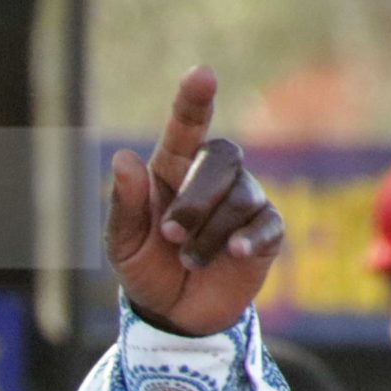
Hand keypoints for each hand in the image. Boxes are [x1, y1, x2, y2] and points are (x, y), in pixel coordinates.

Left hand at [105, 68, 284, 335]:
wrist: (174, 314)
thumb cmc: (146, 267)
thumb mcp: (123, 242)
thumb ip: (125, 204)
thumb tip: (124, 158)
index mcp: (174, 168)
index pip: (187, 125)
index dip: (194, 100)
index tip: (201, 75)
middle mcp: (213, 176)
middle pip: (222, 157)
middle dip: (195, 198)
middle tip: (170, 235)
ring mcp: (244, 201)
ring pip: (241, 195)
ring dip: (209, 231)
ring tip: (188, 260)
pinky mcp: (266, 231)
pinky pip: (267, 223)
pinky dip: (249, 238)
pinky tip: (234, 252)